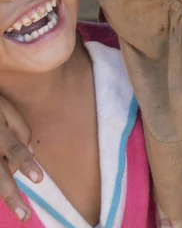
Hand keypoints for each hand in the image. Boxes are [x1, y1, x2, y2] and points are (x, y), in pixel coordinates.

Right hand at [0, 97, 42, 220]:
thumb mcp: (6, 106)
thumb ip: (18, 125)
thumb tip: (28, 149)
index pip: (14, 150)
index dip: (25, 164)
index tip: (38, 181)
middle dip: (10, 195)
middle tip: (25, 215)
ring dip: (4, 194)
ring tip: (19, 212)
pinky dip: (0, 179)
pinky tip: (3, 193)